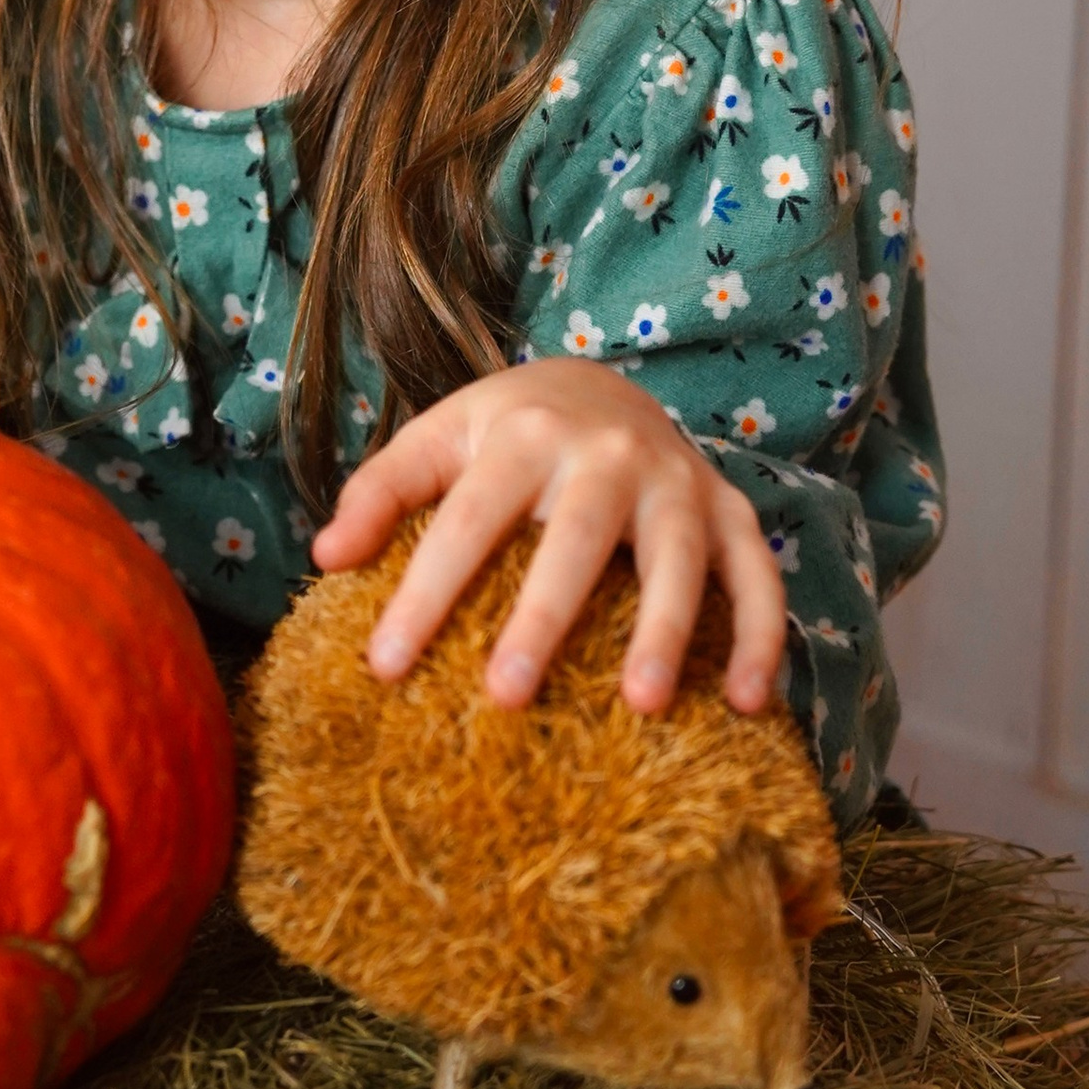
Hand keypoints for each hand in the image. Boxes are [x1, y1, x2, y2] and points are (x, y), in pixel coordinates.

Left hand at [310, 358, 783, 717]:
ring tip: (641, 707)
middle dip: (543, 616)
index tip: (384, 668)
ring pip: (681, 556)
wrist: (603, 381)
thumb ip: (381, 492)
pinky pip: (759, 575)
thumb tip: (325, 558)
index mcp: (524, 432)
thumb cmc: (505, 433)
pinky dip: (763, 636)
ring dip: (666, 630)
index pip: (466, 519)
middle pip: (578, 537)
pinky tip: (750, 704)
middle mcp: (608, 451)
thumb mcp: (438, 439)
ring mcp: (678, 480)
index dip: (424, 593)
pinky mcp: (731, 510)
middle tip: (507, 697)